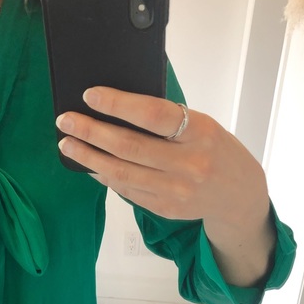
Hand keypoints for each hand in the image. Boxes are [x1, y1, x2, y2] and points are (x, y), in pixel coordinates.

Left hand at [56, 87, 275, 285]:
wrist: (238, 194)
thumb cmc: (216, 150)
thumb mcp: (202, 126)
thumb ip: (167, 121)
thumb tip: (116, 111)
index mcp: (200, 133)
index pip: (153, 115)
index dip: (118, 104)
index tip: (89, 95)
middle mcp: (188, 163)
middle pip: (128, 147)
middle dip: (90, 132)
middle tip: (65, 121)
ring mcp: (176, 190)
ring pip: (121, 172)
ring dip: (88, 157)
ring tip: (67, 144)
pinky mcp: (165, 208)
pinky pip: (126, 190)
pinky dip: (104, 176)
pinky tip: (89, 166)